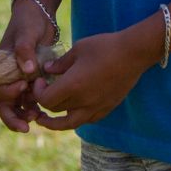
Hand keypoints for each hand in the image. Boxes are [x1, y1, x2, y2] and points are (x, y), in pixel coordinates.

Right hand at [0, 0, 58, 133]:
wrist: (39, 17)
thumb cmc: (28, 23)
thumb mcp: (26, 33)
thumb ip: (25, 50)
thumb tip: (27, 70)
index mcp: (0, 67)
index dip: (7, 93)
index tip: (23, 85)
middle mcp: (7, 77)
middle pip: (3, 105)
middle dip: (13, 118)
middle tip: (26, 127)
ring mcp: (19, 81)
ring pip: (16, 107)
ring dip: (25, 116)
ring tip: (38, 119)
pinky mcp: (32, 83)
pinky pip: (30, 102)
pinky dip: (35, 110)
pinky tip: (45, 114)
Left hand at [30, 27, 151, 130]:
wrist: (133, 54)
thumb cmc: (104, 47)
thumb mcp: (78, 49)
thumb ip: (61, 63)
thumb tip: (47, 70)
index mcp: (73, 85)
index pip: (46, 100)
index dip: (38, 92)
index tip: (40, 81)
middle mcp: (83, 101)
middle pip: (55, 111)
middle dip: (44, 104)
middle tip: (41, 95)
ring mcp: (96, 107)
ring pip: (70, 124)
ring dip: (56, 123)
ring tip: (46, 120)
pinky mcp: (107, 108)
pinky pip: (87, 120)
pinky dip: (76, 119)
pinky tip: (73, 111)